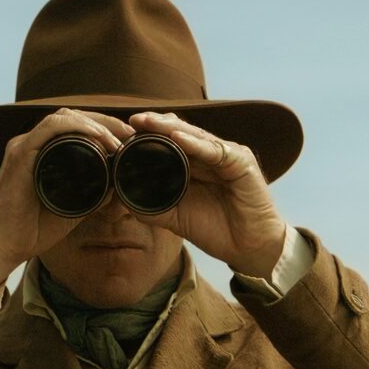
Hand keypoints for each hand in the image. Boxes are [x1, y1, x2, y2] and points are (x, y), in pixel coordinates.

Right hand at [0, 108, 137, 290]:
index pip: (75, 127)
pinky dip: (77, 126)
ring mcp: (24, 146)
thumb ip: (91, 197)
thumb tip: (115, 189)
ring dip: (96, 122)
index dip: (104, 128)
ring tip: (118, 138)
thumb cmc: (30, 231)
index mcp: (41, 153)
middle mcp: (31, 144)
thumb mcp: (72, 209)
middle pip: (73, 117)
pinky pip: (51, 127)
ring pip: (65, 117)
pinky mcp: (20, 153)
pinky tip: (98, 135)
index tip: (127, 142)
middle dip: (105, 121)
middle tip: (129, 136)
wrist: (3, 247)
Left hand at [124, 112, 287, 277]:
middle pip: (180, 132)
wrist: (248, 248)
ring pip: (196, 136)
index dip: (148, 135)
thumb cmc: (215, 228)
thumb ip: (151, 206)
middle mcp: (210, 155)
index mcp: (194, 164)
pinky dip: (197, 144)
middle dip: (156, 125)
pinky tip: (178, 137)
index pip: (169, 142)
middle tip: (133, 120)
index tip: (122, 132)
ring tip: (150, 122)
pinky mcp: (242, 162)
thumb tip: (120, 198)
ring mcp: (226, 156)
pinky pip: (216, 150)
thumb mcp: (175, 216)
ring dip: (171, 128)